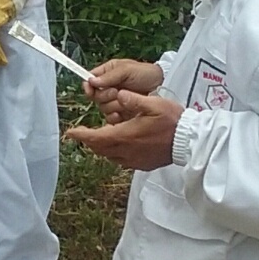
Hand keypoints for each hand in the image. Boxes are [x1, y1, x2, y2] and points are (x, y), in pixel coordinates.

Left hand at [64, 91, 183, 169]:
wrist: (189, 142)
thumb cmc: (172, 121)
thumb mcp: (153, 104)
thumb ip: (133, 100)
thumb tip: (119, 95)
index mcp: (125, 135)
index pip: (95, 137)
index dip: (81, 135)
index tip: (69, 132)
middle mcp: (126, 151)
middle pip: (99, 148)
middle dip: (89, 140)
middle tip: (82, 133)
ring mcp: (134, 160)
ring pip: (109, 155)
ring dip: (101, 147)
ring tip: (99, 137)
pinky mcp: (142, 164)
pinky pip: (121, 160)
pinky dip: (114, 152)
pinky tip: (119, 145)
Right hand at [83, 58, 165, 122]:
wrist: (162, 87)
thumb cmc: (145, 73)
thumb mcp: (127, 70)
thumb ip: (109, 76)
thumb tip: (91, 81)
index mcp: (107, 74)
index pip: (90, 81)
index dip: (88, 86)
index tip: (91, 89)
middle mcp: (108, 88)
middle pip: (95, 97)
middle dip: (106, 95)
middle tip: (117, 91)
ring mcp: (114, 102)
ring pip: (103, 108)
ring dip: (114, 105)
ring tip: (126, 100)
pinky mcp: (121, 114)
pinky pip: (111, 119)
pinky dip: (117, 116)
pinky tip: (125, 112)